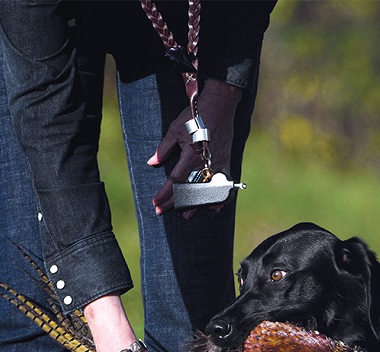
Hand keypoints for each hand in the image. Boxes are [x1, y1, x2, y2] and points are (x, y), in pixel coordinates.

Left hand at [148, 79, 242, 216]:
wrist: (219, 108)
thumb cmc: (194, 118)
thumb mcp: (174, 130)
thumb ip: (163, 149)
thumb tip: (152, 163)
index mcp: (190, 156)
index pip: (174, 181)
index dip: (164, 194)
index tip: (155, 203)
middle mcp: (204, 164)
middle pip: (188, 190)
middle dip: (174, 202)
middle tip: (162, 211)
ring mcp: (217, 165)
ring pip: (205, 191)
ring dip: (195, 204)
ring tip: (186, 215)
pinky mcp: (227, 163)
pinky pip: (225, 185)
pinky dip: (219, 197)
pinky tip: (214, 207)